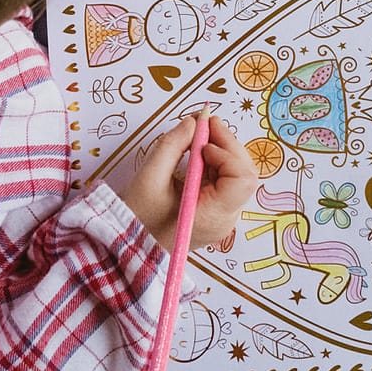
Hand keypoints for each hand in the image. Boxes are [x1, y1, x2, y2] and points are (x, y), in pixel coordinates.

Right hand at [118, 113, 255, 251]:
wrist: (128, 247)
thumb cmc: (136, 219)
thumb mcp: (150, 177)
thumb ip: (173, 145)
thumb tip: (193, 123)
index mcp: (212, 216)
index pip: (242, 179)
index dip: (227, 153)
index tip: (202, 142)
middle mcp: (225, 220)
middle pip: (243, 174)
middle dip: (226, 144)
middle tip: (204, 123)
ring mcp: (222, 217)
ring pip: (236, 175)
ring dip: (221, 151)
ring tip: (197, 135)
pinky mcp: (215, 212)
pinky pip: (224, 182)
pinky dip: (214, 162)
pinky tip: (197, 152)